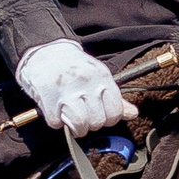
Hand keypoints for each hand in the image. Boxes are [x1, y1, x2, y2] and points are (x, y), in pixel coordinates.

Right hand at [16, 40, 137, 138]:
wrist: (45, 51)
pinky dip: (56, 121)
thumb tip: (133, 114)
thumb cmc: (73, 67)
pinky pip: (56, 123)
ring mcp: (66, 89)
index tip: (100, 114)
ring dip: (76, 128)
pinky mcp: (48, 97)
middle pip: (98, 121)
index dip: (108, 118)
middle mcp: (86, 82)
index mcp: (102, 76)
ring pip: (80, 125)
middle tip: (84, 116)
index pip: (115, 111)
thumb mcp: (98, 76)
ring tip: (72, 118)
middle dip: (91, 124)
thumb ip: (115, 97)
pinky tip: (56, 110)